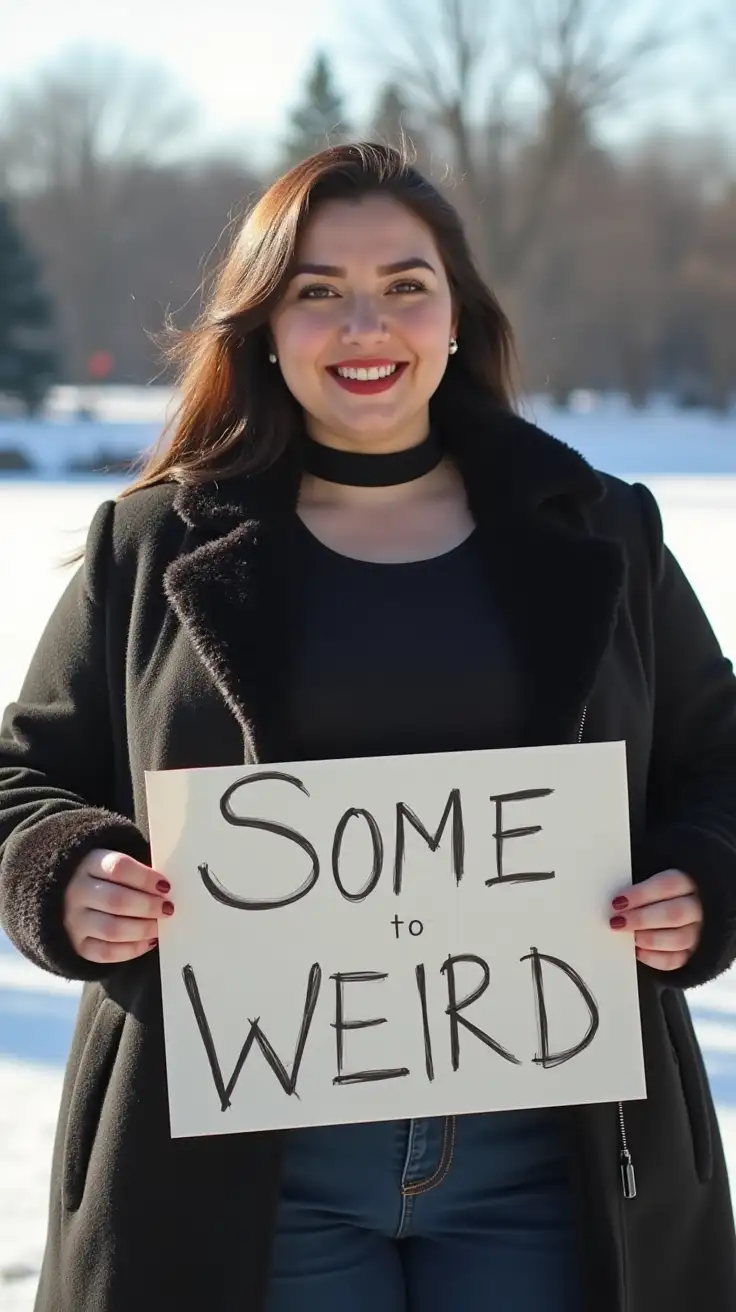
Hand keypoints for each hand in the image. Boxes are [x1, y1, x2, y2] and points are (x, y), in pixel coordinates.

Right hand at [63, 848, 173, 964]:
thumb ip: (137, 873)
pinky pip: (106, 953)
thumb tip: (166, 889)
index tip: (165, 886)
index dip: (145, 878)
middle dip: (148, 906)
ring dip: (143, 929)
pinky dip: (132, 949)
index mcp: (88, 864)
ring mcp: (74, 921)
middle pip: (116, 901)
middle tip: (167, 908)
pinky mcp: (76, 945)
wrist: (65, 896)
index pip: (118, 868)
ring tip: (159, 926)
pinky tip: (149, 942)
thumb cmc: (103, 878)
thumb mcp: (113, 864)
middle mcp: (77, 892)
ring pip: (112, 930)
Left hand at [609, 869, 702, 970]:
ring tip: (629, 937)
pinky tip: (637, 951)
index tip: (617, 902)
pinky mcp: (692, 954)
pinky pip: (676, 960)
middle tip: (617, 922)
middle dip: (642, 919)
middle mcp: (697, 907)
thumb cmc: (656, 893)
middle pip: (674, 914)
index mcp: (688, 882)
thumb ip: (638, 888)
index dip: (641, 894)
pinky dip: (654, 958)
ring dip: (648, 939)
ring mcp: (698, 932)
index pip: (668, 885)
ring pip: (679, 939)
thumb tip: (617, 901)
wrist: (672, 908)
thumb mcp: (650, 879)